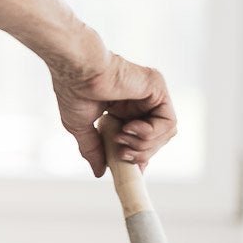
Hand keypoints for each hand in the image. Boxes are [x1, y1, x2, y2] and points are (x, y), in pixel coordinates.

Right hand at [51, 52, 177, 177]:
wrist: (77, 70)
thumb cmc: (74, 90)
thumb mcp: (82, 128)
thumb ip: (94, 149)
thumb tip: (99, 172)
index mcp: (125, 109)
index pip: (144, 139)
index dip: (139, 157)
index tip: (128, 169)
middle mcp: (142, 101)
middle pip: (157, 140)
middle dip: (140, 153)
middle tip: (121, 154)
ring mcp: (152, 94)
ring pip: (165, 134)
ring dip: (144, 144)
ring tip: (121, 137)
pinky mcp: (158, 88)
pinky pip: (168, 122)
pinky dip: (151, 132)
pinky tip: (131, 127)